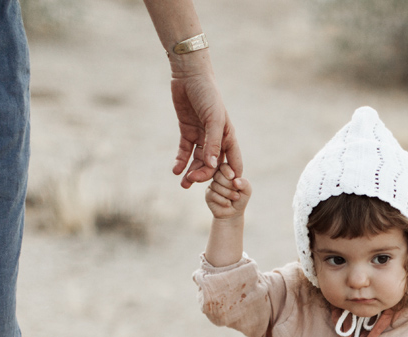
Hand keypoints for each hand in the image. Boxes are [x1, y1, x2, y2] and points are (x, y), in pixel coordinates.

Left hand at [170, 70, 242, 187]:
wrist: (189, 76)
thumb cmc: (207, 94)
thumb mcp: (213, 119)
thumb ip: (213, 143)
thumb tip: (212, 166)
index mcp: (228, 137)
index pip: (232, 162)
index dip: (229, 177)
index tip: (224, 191)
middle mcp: (216, 139)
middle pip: (212, 165)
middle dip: (203, 175)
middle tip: (191, 182)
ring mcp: (201, 136)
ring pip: (198, 160)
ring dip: (191, 172)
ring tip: (183, 184)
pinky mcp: (187, 132)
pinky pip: (185, 151)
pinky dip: (180, 161)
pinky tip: (175, 170)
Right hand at [205, 164, 249, 219]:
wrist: (233, 213)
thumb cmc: (240, 199)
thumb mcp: (247, 191)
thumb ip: (244, 183)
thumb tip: (235, 181)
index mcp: (227, 173)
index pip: (224, 166)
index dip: (227, 171)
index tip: (233, 177)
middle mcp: (218, 177)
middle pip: (218, 175)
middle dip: (229, 185)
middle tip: (237, 192)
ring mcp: (212, 185)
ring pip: (215, 185)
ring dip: (228, 194)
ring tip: (235, 198)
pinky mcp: (208, 194)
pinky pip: (213, 194)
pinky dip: (222, 200)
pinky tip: (228, 204)